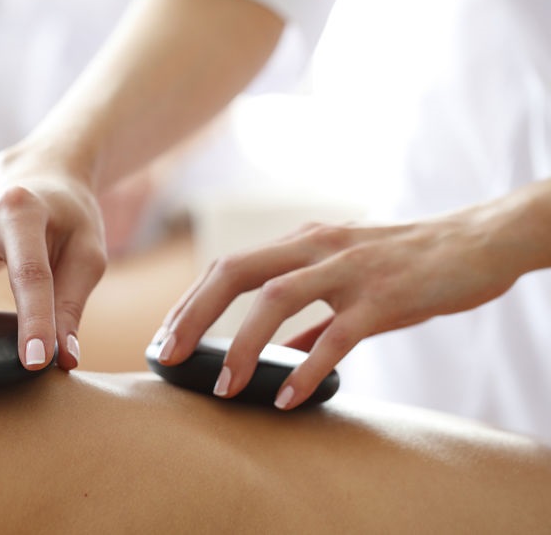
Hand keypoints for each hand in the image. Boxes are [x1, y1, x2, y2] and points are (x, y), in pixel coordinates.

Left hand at [154, 198, 539, 409]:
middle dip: (193, 315)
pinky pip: (337, 335)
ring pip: (277, 299)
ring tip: (224, 388)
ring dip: (242, 345)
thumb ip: (311, 314)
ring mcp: (349, 269)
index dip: (191, 302)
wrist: (475, 243)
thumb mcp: (347, 279)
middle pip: (235, 272)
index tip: (166, 337)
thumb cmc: (406, 265)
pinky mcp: (384, 296)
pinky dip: (308, 369)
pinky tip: (288, 399)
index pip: (229, 266)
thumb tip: (280, 353)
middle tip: (168, 357)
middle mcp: (316, 246)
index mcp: (302, 242)